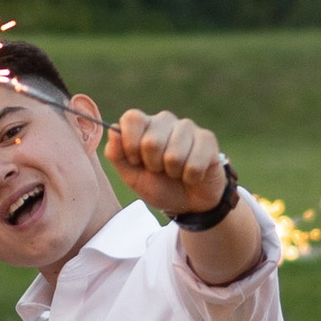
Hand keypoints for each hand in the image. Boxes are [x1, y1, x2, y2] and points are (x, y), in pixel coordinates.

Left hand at [103, 107, 230, 217]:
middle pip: (151, 142)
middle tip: (160, 170)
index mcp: (143, 126)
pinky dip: (191, 177)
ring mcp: (187, 127)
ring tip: (176, 172)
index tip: (135, 161)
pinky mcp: (207, 138)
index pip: (132, 118)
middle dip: (153, 165)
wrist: (188, 203)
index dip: (130, 144)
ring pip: (174, 155)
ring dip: (174, 173)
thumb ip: (117, 155)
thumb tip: (113, 129)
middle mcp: (164, 121)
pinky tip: (192, 174)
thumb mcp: (131, 176)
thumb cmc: (158, 186)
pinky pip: (194, 163)